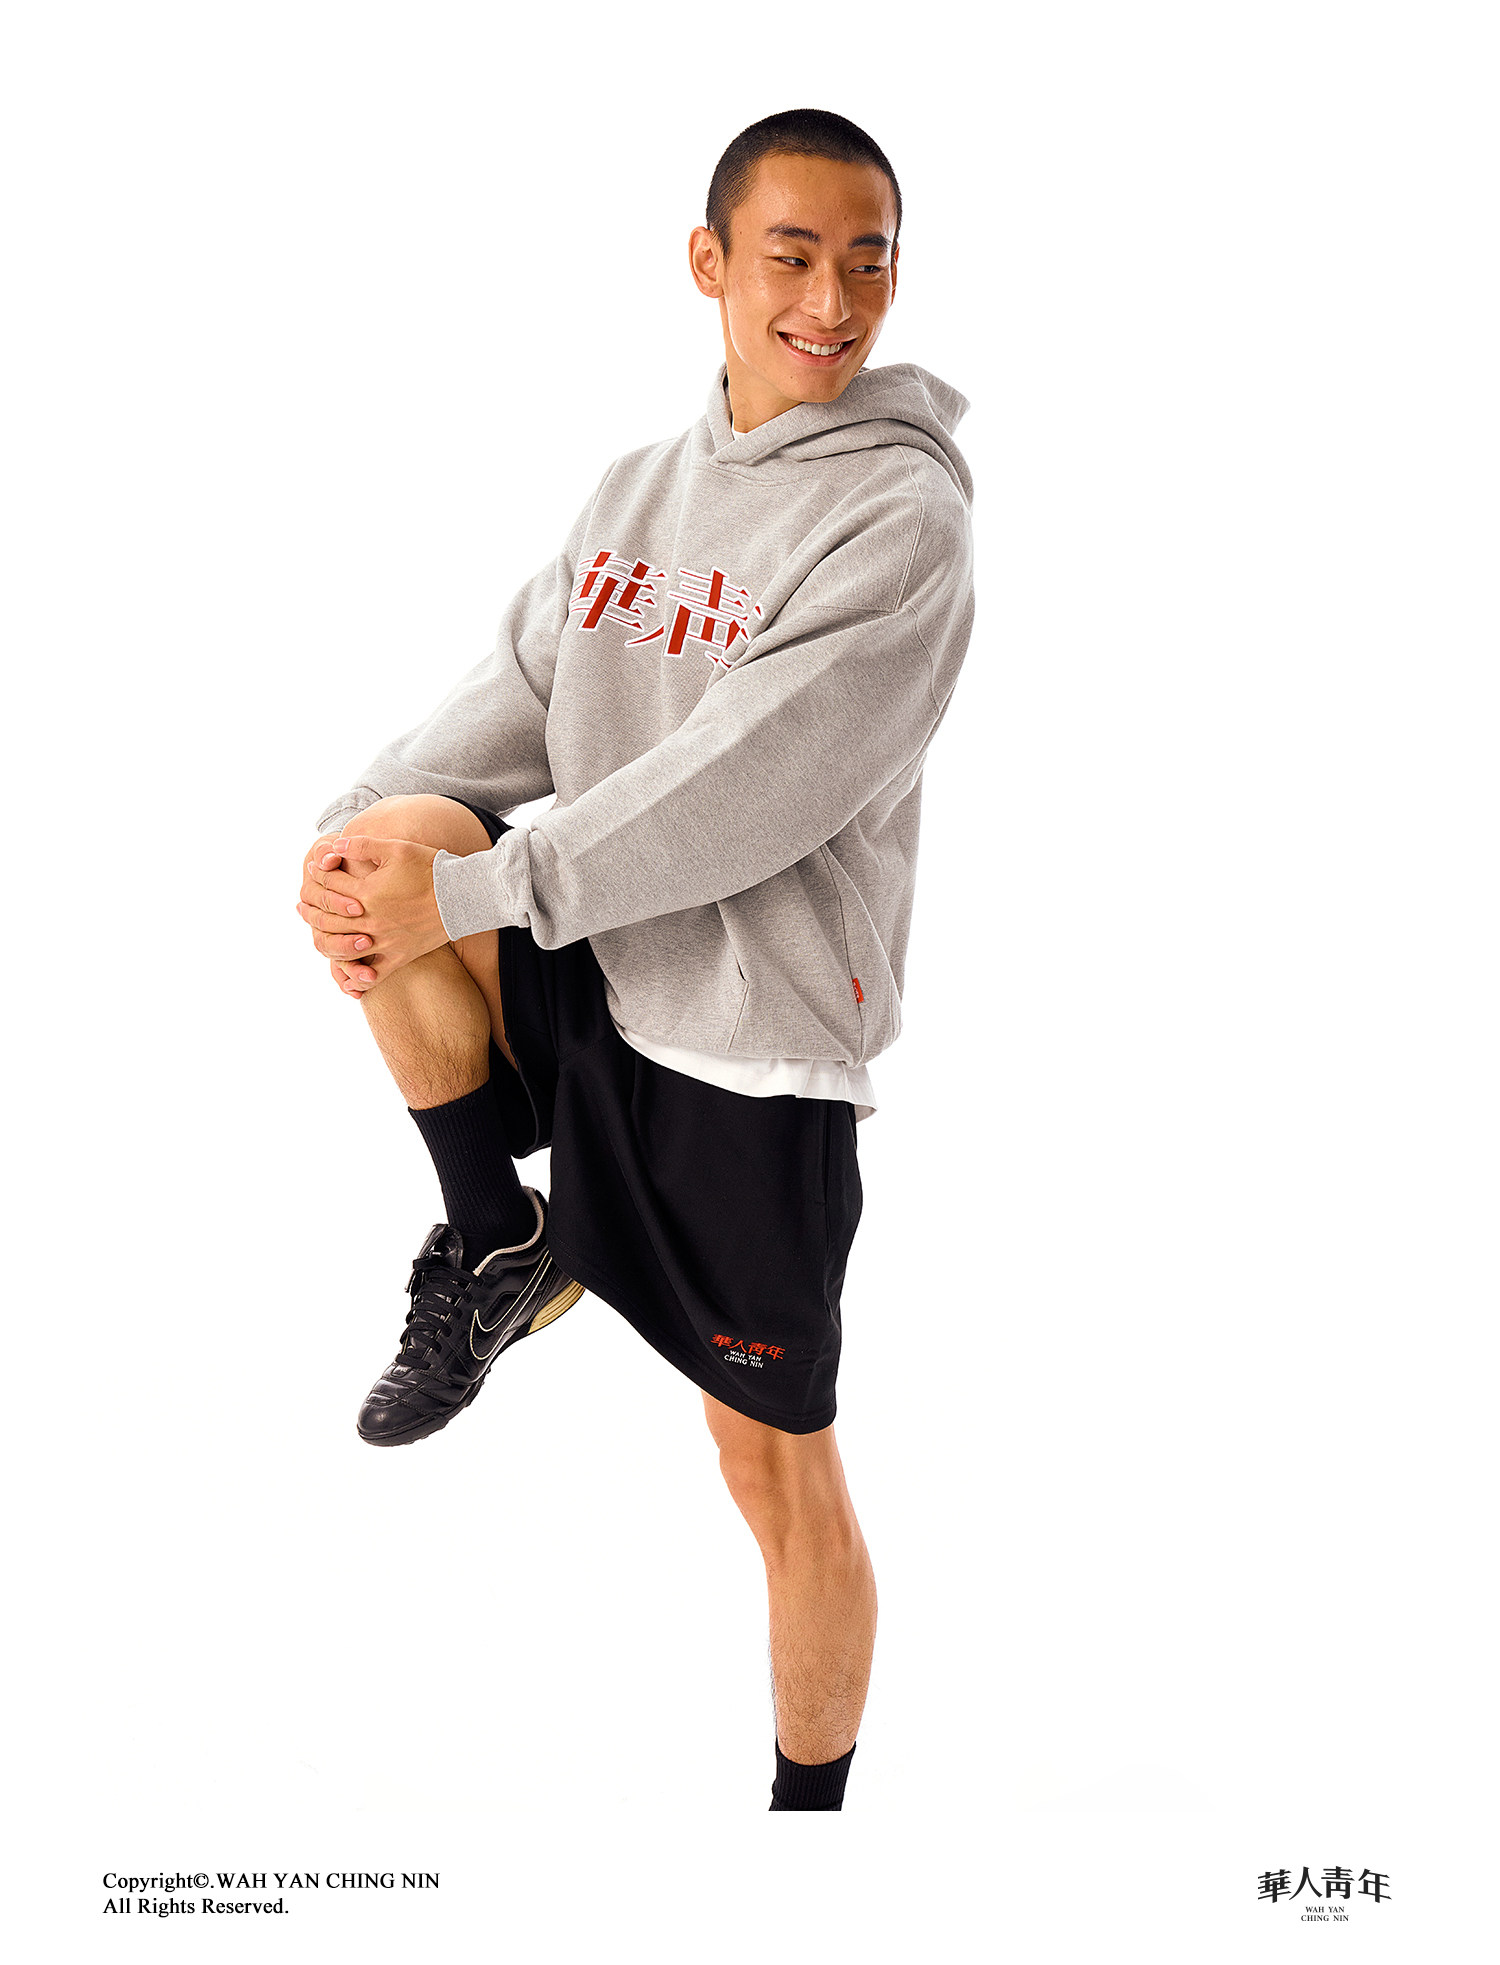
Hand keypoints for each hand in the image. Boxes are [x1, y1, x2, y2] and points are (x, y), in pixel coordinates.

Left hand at [297, 833, 446, 990]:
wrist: (462, 896)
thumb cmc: (430, 869)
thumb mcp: (396, 849)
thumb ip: (362, 845)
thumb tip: (335, 845)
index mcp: (366, 893)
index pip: (329, 884)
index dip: (318, 874)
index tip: (314, 869)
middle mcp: (370, 921)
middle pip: (328, 918)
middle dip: (311, 908)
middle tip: (301, 904)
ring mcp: (384, 942)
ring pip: (342, 948)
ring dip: (325, 941)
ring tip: (316, 935)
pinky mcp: (398, 957)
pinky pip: (371, 975)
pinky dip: (356, 977)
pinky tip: (348, 974)